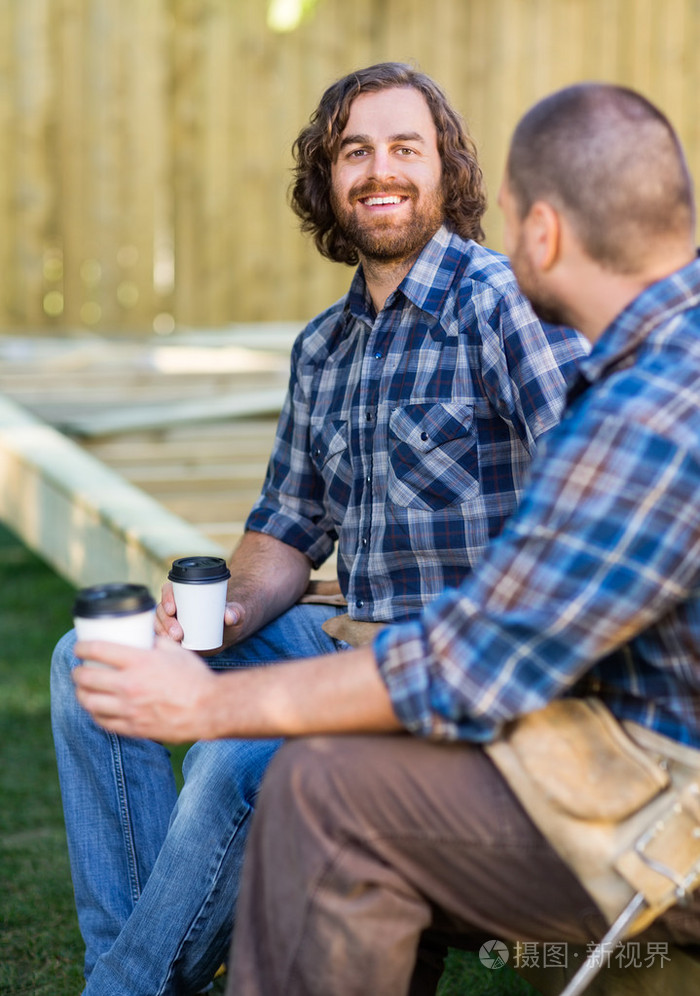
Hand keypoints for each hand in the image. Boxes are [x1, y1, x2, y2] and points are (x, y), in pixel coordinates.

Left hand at [72, 637, 218, 741]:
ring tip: (83, 690)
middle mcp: (129, 685)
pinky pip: (103, 721)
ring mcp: (129, 708)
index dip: (82, 648)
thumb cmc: (194, 677)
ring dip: (81, 694)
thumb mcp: (175, 650)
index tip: (79, 648)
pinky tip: (96, 708)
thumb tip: (143, 635)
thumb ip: (155, 642)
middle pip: (87, 677)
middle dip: (77, 672)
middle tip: (79, 669)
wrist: (208, 708)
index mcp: (139, 662)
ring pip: (90, 702)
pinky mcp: (133, 727)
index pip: (97, 650)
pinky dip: (95, 713)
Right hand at [155, 580, 245, 649]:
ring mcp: (170, 620)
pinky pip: (160, 636)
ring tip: (175, 642)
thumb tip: (229, 616)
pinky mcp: (170, 635)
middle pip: (161, 609)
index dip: (166, 597)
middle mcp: (174, 605)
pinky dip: (161, 641)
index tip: (172, 609)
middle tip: (178, 634)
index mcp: (185, 592)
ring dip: (162, 633)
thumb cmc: (229, 617)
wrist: (227, 633)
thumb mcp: (235, 613)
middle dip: (165, 621)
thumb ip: (235, 613)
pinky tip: (167, 647)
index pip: (169, 590)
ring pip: (158, 623)